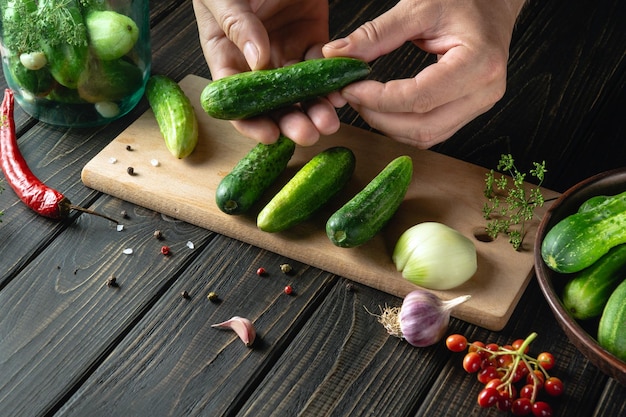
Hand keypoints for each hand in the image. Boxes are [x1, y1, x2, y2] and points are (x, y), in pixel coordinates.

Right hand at [192, 0, 340, 144]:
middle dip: (290, 121)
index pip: (236, 100)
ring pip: (301, 91)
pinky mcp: (312, 39)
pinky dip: (333, 80)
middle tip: (308, 133)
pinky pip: (324, 67)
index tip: (270, 134)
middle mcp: (256, 61)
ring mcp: (285, 51)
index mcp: (227, 55)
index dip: (251, 121)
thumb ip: (237, 26)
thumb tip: (257, 63)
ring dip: (315, 107)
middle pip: (272, 103)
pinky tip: (340, 91)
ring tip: (328, 120)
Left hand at [323, 0, 526, 147]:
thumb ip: (376, 34)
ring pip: (425, 136)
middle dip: (378, 117)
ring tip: (364, 100)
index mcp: (479, 63)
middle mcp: (485, 92)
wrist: (493, 3)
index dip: (378, 99)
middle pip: (422, 127)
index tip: (349, 88)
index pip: (419, 98)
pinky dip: (401, 126)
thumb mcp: (418, 7)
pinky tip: (383, 107)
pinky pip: (431, 132)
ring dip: (387, 125)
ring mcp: (480, 106)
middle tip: (351, 96)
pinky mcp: (469, 112)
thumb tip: (335, 54)